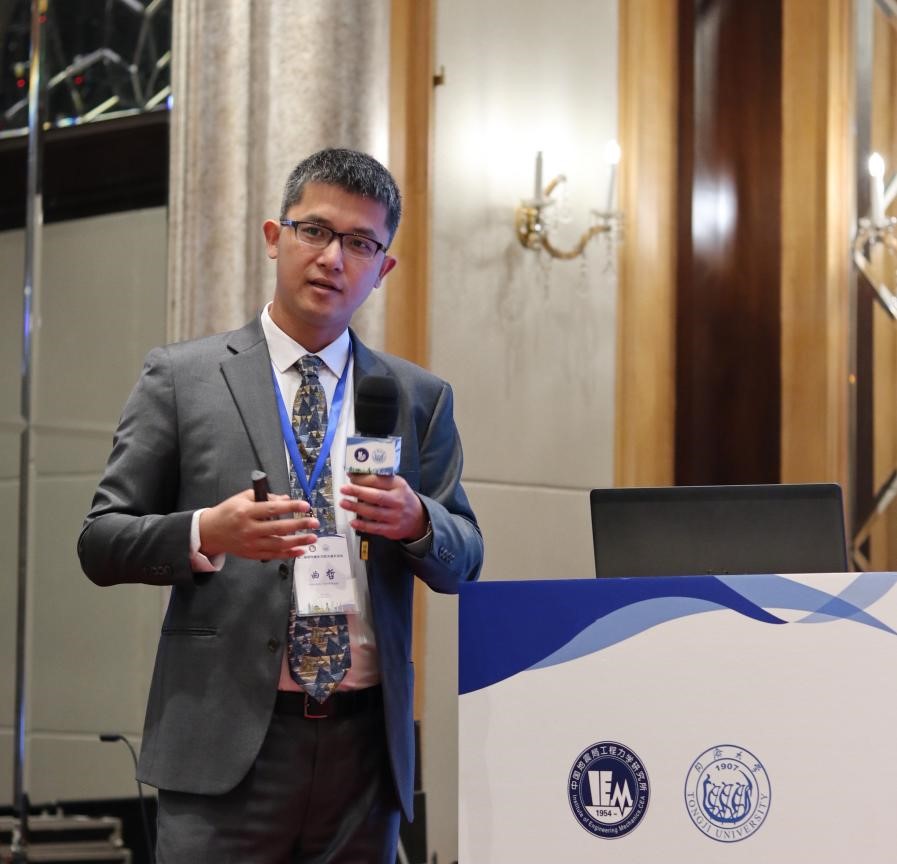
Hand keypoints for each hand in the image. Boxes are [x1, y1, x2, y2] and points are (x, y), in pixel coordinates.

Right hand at [199, 488, 318, 559]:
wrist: (210, 532)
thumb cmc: (228, 512)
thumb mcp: (242, 498)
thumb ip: (264, 497)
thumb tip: (286, 499)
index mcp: (246, 512)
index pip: (272, 509)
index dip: (290, 506)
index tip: (306, 504)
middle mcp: (249, 529)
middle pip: (278, 528)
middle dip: (299, 525)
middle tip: (315, 523)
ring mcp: (251, 544)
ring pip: (278, 544)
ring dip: (298, 542)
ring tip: (313, 538)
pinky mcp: (252, 554)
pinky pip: (274, 555)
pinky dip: (288, 554)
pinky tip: (301, 551)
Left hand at [339, 474, 427, 541]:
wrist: (418, 518)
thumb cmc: (402, 498)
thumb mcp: (396, 485)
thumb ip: (379, 481)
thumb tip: (356, 476)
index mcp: (399, 486)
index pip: (380, 481)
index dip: (363, 479)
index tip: (350, 476)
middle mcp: (398, 501)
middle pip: (376, 496)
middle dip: (358, 492)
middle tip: (344, 489)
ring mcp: (396, 516)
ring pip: (373, 512)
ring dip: (356, 507)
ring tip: (344, 503)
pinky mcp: (392, 530)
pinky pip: (375, 528)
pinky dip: (363, 525)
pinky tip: (353, 522)